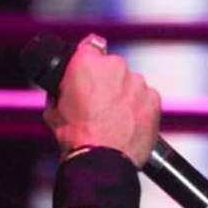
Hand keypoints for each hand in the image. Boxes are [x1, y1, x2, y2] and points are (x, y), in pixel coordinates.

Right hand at [44, 34, 160, 165]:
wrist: (102, 160)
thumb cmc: (76, 136)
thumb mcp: (54, 109)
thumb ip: (62, 89)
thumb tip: (66, 86)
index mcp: (87, 63)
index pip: (90, 47)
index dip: (89, 61)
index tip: (90, 71)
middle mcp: (115, 66)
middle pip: (113, 67)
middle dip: (108, 81)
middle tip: (100, 103)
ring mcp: (137, 82)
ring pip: (131, 83)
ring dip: (125, 94)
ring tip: (115, 118)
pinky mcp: (154, 98)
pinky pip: (146, 98)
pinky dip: (140, 107)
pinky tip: (129, 123)